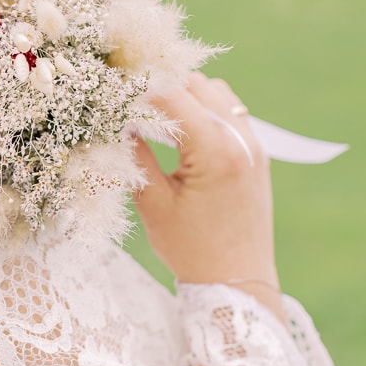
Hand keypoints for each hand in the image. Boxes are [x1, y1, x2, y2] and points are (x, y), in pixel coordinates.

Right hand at [133, 73, 285, 321]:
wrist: (238, 281)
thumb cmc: (191, 249)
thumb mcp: (153, 203)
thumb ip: (135, 154)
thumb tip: (118, 118)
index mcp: (216, 152)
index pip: (171, 96)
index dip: (136, 88)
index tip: (110, 90)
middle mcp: (241, 139)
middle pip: (194, 84)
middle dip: (158, 86)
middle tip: (126, 101)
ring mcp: (253, 143)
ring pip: (214, 91)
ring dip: (182, 94)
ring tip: (152, 116)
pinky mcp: (255, 151)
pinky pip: (228, 110)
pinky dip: (202, 108)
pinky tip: (179, 130)